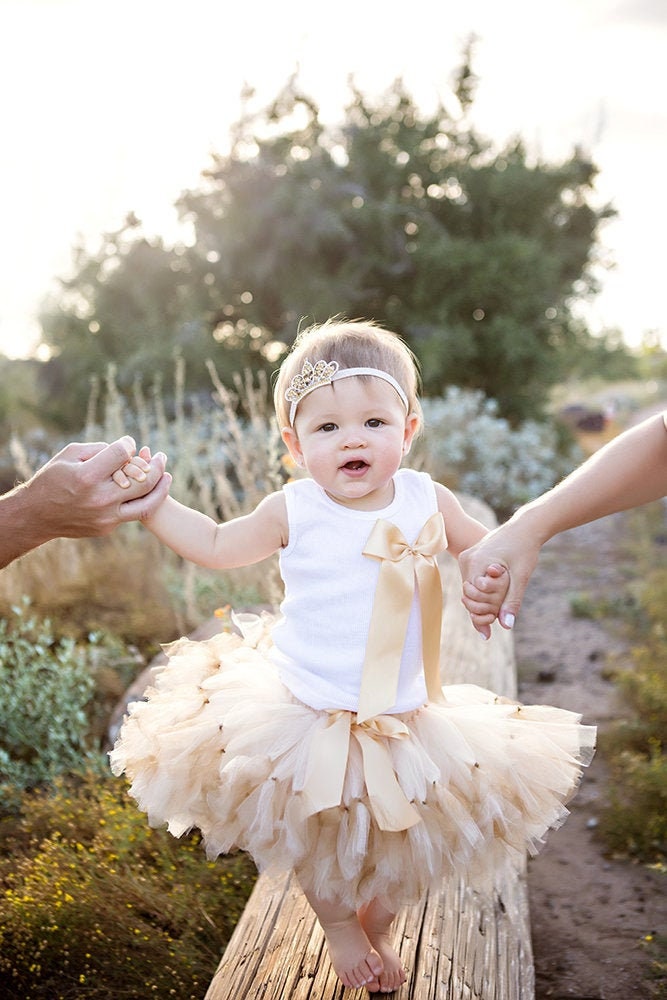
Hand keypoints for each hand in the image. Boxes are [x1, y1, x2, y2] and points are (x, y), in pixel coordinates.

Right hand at [29, 436, 170, 535]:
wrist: (37, 516)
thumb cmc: (52, 479)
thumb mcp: (69, 455)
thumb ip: (100, 449)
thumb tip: (126, 449)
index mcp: (87, 477)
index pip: (122, 454)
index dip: (128, 445)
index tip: (128, 444)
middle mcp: (99, 499)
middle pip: (143, 480)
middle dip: (155, 465)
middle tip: (161, 457)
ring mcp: (105, 517)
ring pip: (146, 503)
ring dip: (161, 488)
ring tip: (167, 475)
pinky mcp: (107, 528)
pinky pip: (131, 513)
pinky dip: (139, 499)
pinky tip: (146, 489)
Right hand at [459, 521, 540, 631]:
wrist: (525, 527)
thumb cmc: (525, 549)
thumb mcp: (521, 576)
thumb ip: (511, 601)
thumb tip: (506, 625)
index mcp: (476, 562)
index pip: (473, 596)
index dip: (486, 608)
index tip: (498, 614)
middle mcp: (467, 559)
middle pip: (468, 594)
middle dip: (483, 606)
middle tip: (497, 613)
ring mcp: (467, 557)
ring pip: (469, 588)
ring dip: (482, 599)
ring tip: (497, 605)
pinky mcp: (471, 557)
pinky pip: (472, 580)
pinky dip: (481, 591)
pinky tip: (493, 598)